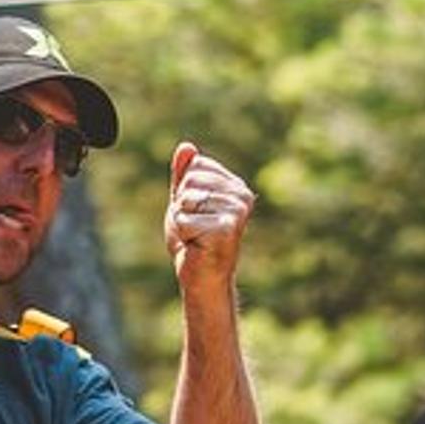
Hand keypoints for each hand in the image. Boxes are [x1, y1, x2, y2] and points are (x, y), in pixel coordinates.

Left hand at [165, 141, 255, 288]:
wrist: (202, 277)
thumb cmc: (194, 240)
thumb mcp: (184, 202)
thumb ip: (184, 175)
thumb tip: (187, 146)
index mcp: (235, 186)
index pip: (196, 166)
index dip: (185, 191)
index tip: (196, 213)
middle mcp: (242, 196)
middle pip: (190, 181)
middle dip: (182, 207)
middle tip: (195, 228)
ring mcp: (236, 212)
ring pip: (186, 200)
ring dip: (182, 222)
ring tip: (196, 237)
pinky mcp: (226, 229)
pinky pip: (183, 220)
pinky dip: (183, 235)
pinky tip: (197, 246)